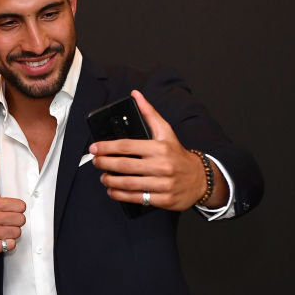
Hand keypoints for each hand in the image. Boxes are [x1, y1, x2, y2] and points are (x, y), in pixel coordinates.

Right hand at [0, 155, 25, 261]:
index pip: (21, 206)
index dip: (16, 210)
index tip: (7, 211)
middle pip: (21, 220)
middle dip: (15, 222)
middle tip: (5, 222)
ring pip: (17, 232)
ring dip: (12, 233)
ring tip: (2, 231)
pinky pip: (11, 244)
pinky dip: (8, 244)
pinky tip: (0, 240)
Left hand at [90, 90, 227, 209]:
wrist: (199, 178)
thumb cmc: (177, 154)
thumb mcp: (166, 131)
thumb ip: (149, 113)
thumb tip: (136, 95)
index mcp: (159, 148)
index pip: (127, 146)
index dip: (106, 147)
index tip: (94, 148)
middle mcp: (161, 165)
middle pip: (125, 165)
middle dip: (105, 164)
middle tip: (95, 162)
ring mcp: (163, 184)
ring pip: (129, 183)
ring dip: (111, 181)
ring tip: (103, 177)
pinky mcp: (164, 199)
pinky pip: (138, 198)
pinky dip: (121, 195)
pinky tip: (112, 191)